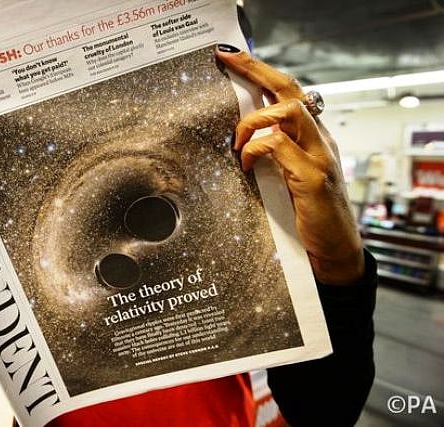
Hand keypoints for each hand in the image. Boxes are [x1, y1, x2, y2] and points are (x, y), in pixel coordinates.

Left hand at [215, 45, 364, 285]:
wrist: (333, 249)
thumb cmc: (308, 214)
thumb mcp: (288, 176)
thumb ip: (274, 154)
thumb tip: (242, 139)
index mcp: (312, 137)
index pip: (290, 91)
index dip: (262, 71)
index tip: (232, 57)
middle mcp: (319, 140)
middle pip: (291, 89)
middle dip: (256, 69)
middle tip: (227, 59)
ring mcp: (319, 157)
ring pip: (288, 111)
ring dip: (253, 122)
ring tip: (237, 144)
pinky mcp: (311, 177)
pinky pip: (279, 145)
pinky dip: (255, 149)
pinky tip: (245, 164)